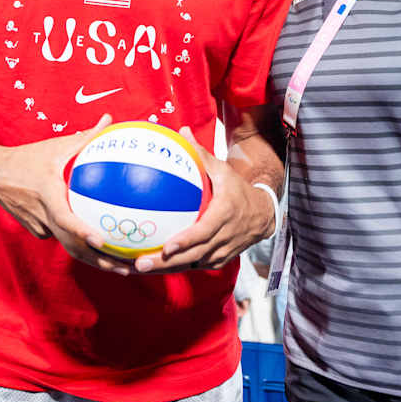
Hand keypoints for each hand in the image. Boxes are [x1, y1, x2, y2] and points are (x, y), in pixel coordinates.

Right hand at [0, 114, 131, 274]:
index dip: (83, 232)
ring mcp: (38, 226)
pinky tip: (102, 250)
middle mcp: (42, 215)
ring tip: (121, 268)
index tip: (102, 241)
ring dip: (93, 259)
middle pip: (73, 246)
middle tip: (127, 267)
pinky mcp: (37, 231)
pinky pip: (61, 239)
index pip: (65, 219)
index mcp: (47, 195)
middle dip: (100, 261)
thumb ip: (86, 136)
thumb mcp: (56, 146)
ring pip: (68, 247)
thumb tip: (110, 120)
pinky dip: (80, 246)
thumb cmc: (26, 157)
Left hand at [133, 126, 273, 273]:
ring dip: (165, 269)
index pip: (205, 232)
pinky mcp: (218, 260)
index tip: (167, 246)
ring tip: (137, 268)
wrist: (263, 214)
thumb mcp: (223, 169)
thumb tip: (182, 132)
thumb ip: (201, 154)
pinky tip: (151, 266)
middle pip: (193, 255)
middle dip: (166, 263)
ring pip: (191, 265)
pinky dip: (174, 268)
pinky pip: (194, 266)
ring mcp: (221, 252)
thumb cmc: (237, 189)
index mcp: (225, 214)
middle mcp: (224, 237)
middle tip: (139, 264)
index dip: (186, 241)